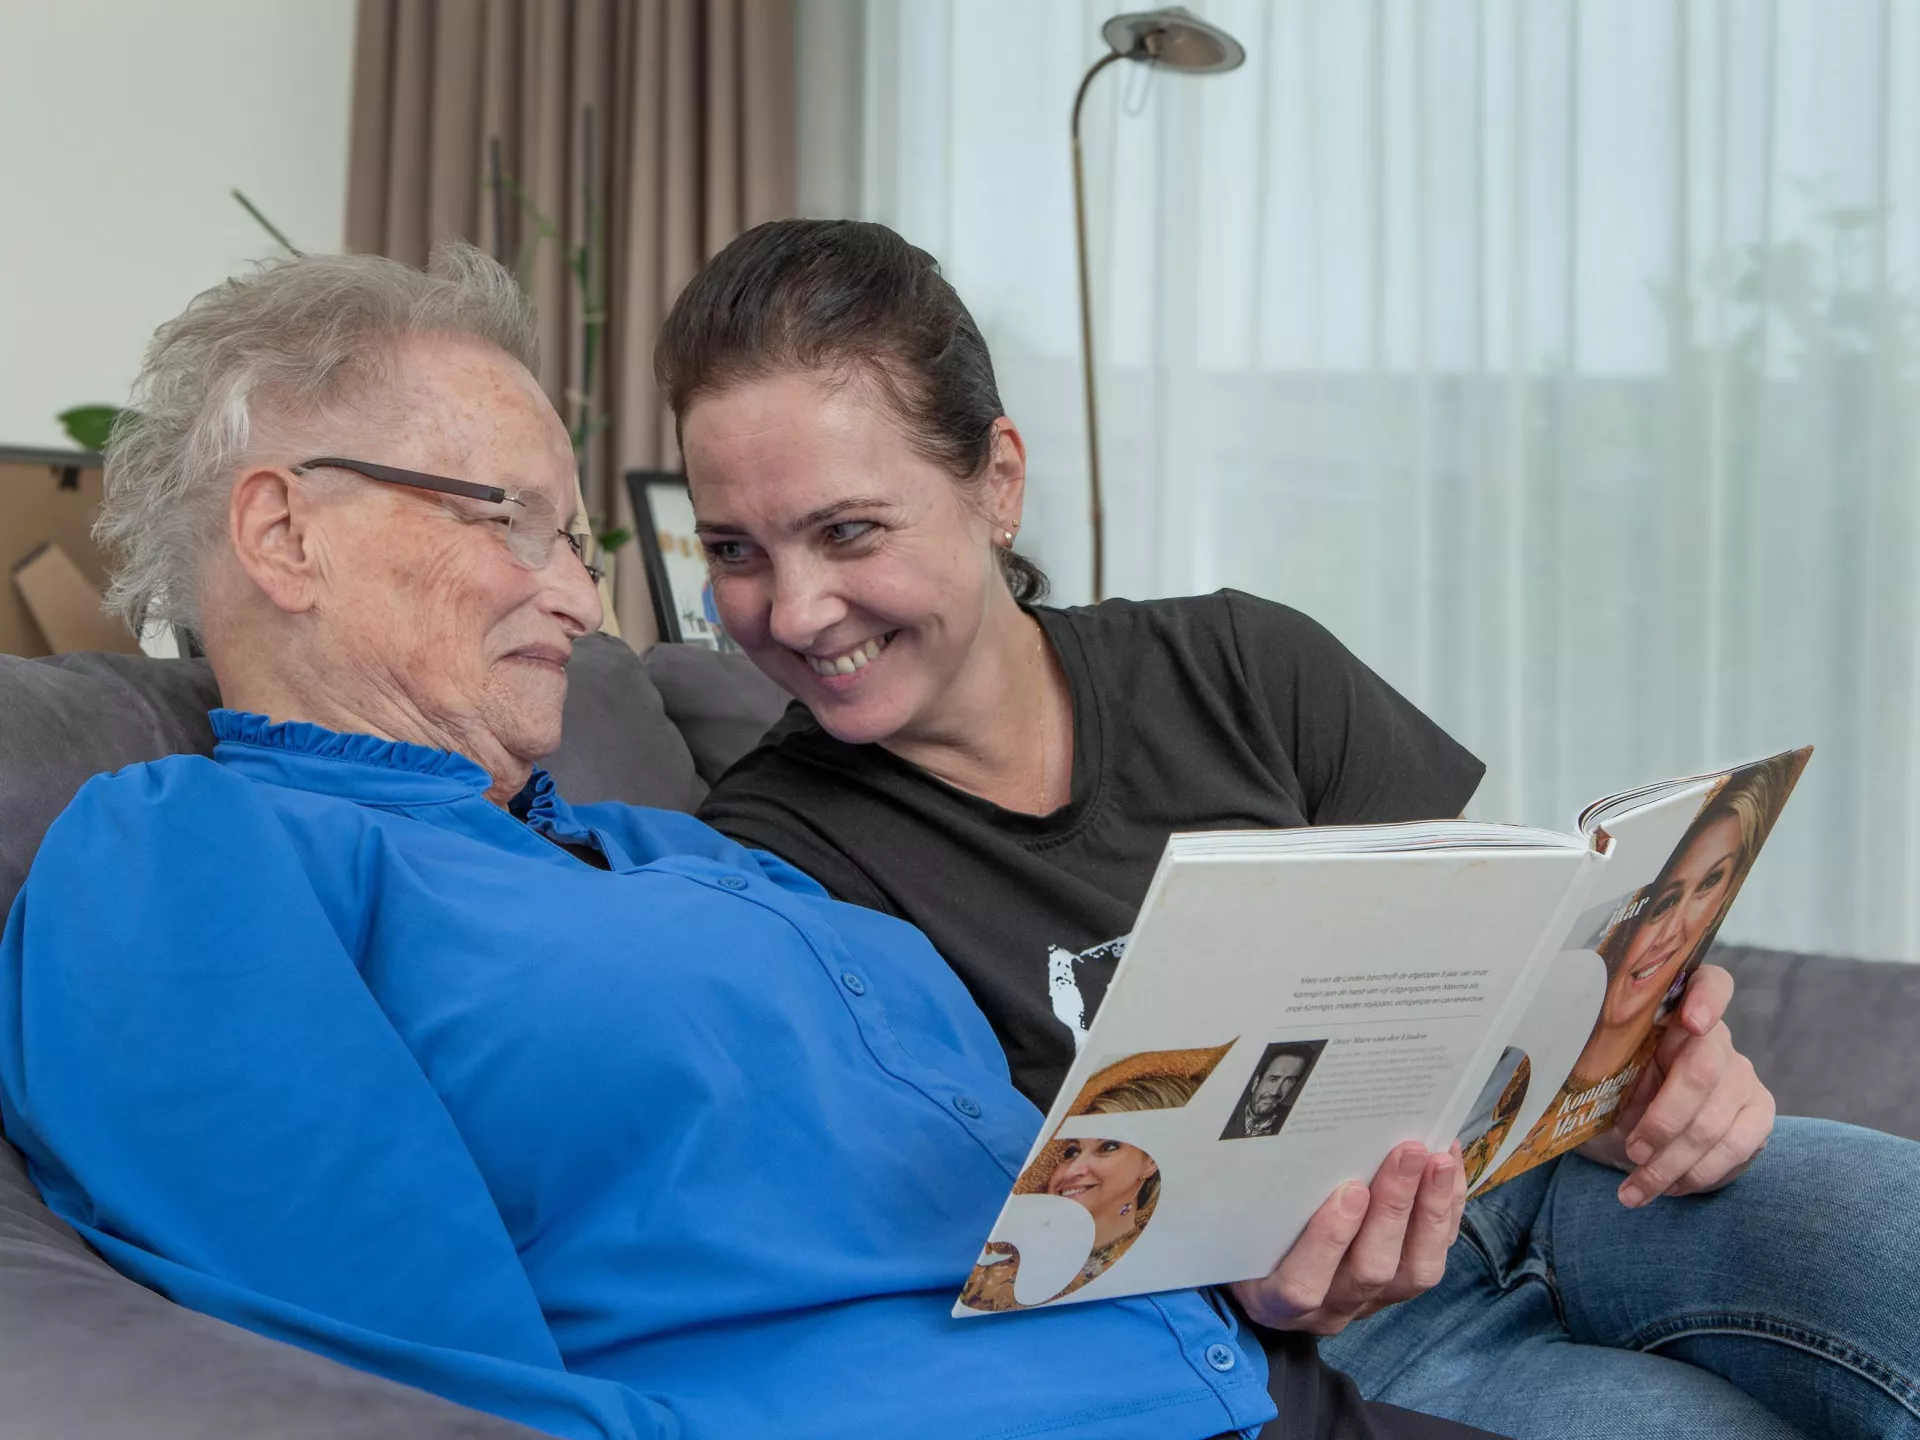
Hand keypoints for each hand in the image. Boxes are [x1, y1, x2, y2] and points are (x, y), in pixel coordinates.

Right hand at [1230, 1141, 1464, 1335]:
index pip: (1302, 1284)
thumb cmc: (1246, 1240)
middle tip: (1406, 1152)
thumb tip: (1275, 1147)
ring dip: (1430, 1211)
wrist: (1266, 1279)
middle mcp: (1328, 1309)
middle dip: (1393, 1207)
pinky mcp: (1401, 1289)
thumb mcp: (1236, 1231)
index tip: (1348, 1191)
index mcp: (1274, 1300)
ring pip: (1415, 1272)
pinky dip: (1446, 1211)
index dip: (1328, 1241)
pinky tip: (1448, 1169)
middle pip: (1370, 1271)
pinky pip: (1433, 1256)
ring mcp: (1372, 1303)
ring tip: (1437, 1158)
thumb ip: (1249, 1206)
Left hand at [1579, 963, 1775, 1206]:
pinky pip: (1737, 1148)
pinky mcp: (1759, 1114)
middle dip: (1664, 1119)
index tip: (1690, 1021)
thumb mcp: (1602, 1073)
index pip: (1708, 983)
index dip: (1707, 999)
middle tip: (1633, 1150)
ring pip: (1714, 1122)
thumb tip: (1563, 1067)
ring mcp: (1741, 1076)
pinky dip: (1697, 1174)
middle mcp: (1716, 1038)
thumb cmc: (1616, 1090)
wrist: (1645, 1131)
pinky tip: (1669, 1188)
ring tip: (1636, 1188)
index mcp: (1674, 1010)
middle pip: (1702, 1071)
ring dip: (1672, 1163)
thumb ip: (1601, 1062)